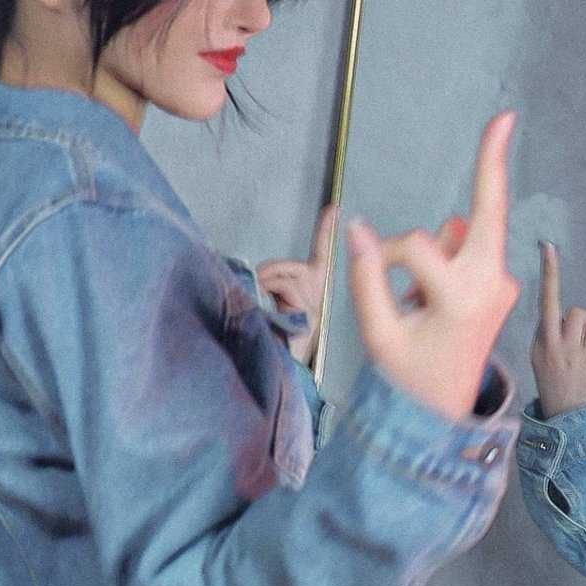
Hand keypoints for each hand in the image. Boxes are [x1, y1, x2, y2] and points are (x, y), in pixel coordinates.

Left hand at [257, 204, 337, 363]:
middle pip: (291, 266)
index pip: (320, 256)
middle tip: (258, 293)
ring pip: (284, 274)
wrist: (278, 377)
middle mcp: (318, 297)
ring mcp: (314, 304)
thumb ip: (267, 288)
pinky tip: (271, 314)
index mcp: (310, 295)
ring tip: (263, 311)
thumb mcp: (267, 309)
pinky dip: (268, 291)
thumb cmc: (270, 345)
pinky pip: (283, 285)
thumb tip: (253, 276)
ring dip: (265, 284)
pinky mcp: (308, 309)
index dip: (326, 231)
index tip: (332, 208)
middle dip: (269, 274)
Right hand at [344, 112, 521, 421]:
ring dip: (435, 247)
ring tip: (421, 304)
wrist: (444, 415)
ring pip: (462, 232)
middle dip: (490, 164)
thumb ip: (367, 279)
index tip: (371, 273)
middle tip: (506, 115)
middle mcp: (491, 285)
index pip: (415, 245)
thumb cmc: (408, 376)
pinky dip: (446, 253)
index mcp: (463, 300)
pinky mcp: (500, 284)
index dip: (386, 257)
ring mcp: (501, 284)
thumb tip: (356, 228)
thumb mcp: (378, 334)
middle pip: (488, 212)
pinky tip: (434, 293)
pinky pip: (468, 247)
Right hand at [529, 240, 585, 418]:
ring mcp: (567, 348)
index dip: (548, 277)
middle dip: (554, 280)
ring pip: (580, 314)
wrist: (570, 424)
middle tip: (550, 256)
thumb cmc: (560, 395)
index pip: (543, 306)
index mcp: (535, 346)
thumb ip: (550, 341)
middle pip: (555, 302)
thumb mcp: (544, 366)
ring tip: (584, 350)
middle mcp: (548, 343)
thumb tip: (564, 321)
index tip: (548, 248)